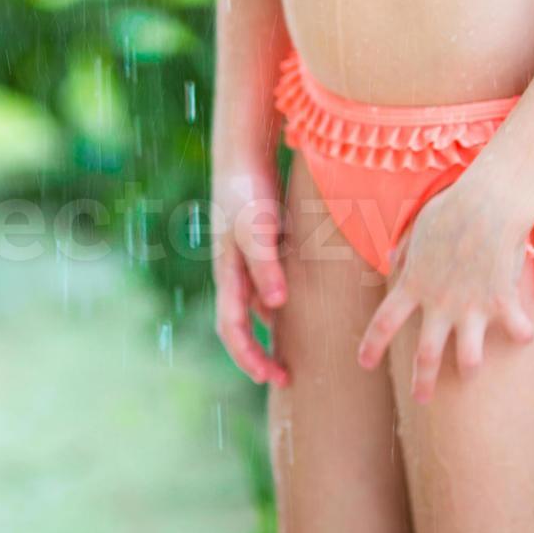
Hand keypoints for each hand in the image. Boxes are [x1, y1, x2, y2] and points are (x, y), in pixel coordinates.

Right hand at [211, 153, 289, 387]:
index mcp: (227, 275)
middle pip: (240, 326)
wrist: (242, 154)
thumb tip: (276, 308)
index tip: (272, 378)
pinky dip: (282, 301)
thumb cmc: (245, 191)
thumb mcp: (256, 228)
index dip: (249, 358)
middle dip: (258, 355)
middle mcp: (234, 274)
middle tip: (286, 376)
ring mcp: (245, 261)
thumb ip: (265, 266)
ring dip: (271, 331)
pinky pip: (269, 284)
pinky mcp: (261, 247)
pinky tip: (305, 305)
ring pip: (255, 307)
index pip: (233, 330)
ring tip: (298, 348)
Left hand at [356, 175, 533, 401]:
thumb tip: (392, 260)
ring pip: (469, 358)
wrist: (486, 202)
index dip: (371, 346)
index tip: (364, 363)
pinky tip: (525, 334)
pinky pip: (515, 329)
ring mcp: (471, 306)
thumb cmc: (451, 209)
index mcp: (414, 284)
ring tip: (470, 372)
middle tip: (421, 399)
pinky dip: (522, 332)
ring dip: (469, 367)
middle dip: (422, 382)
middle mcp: (440, 303)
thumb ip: (406, 251)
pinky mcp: (501, 301)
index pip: (384, 322)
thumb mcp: (417, 228)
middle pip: (426, 355)